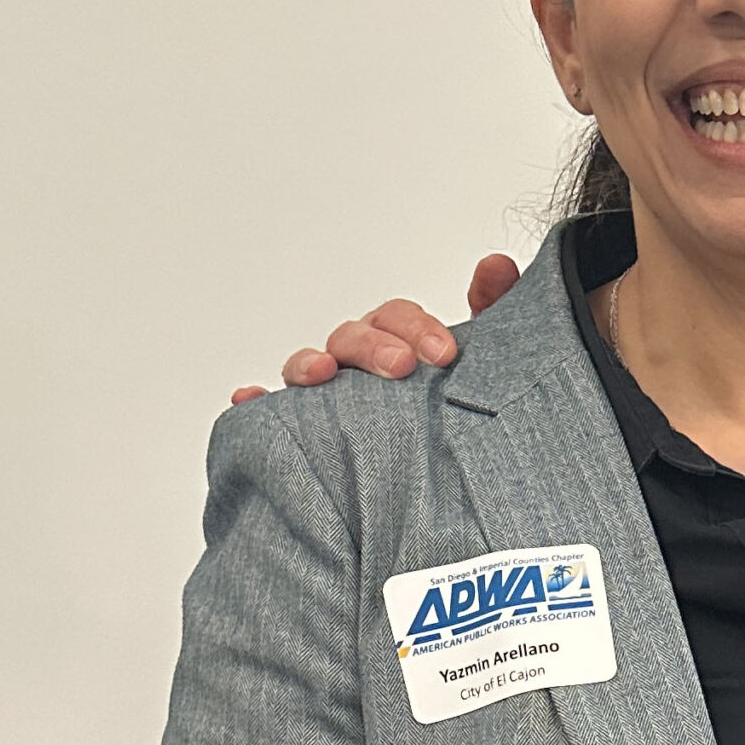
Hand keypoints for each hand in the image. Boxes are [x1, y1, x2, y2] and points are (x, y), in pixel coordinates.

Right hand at [229, 253, 523, 405]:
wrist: (451, 480)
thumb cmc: (459, 408)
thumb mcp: (486, 363)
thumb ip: (494, 310)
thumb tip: (495, 264)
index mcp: (395, 341)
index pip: (395, 317)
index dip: (416, 327)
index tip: (446, 353)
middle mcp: (355, 362)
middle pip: (351, 336)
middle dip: (373, 346)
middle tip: (402, 368)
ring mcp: (325, 394)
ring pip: (305, 366)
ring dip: (309, 364)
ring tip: (322, 375)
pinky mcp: (300, 432)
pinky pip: (266, 415)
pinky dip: (254, 403)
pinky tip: (249, 400)